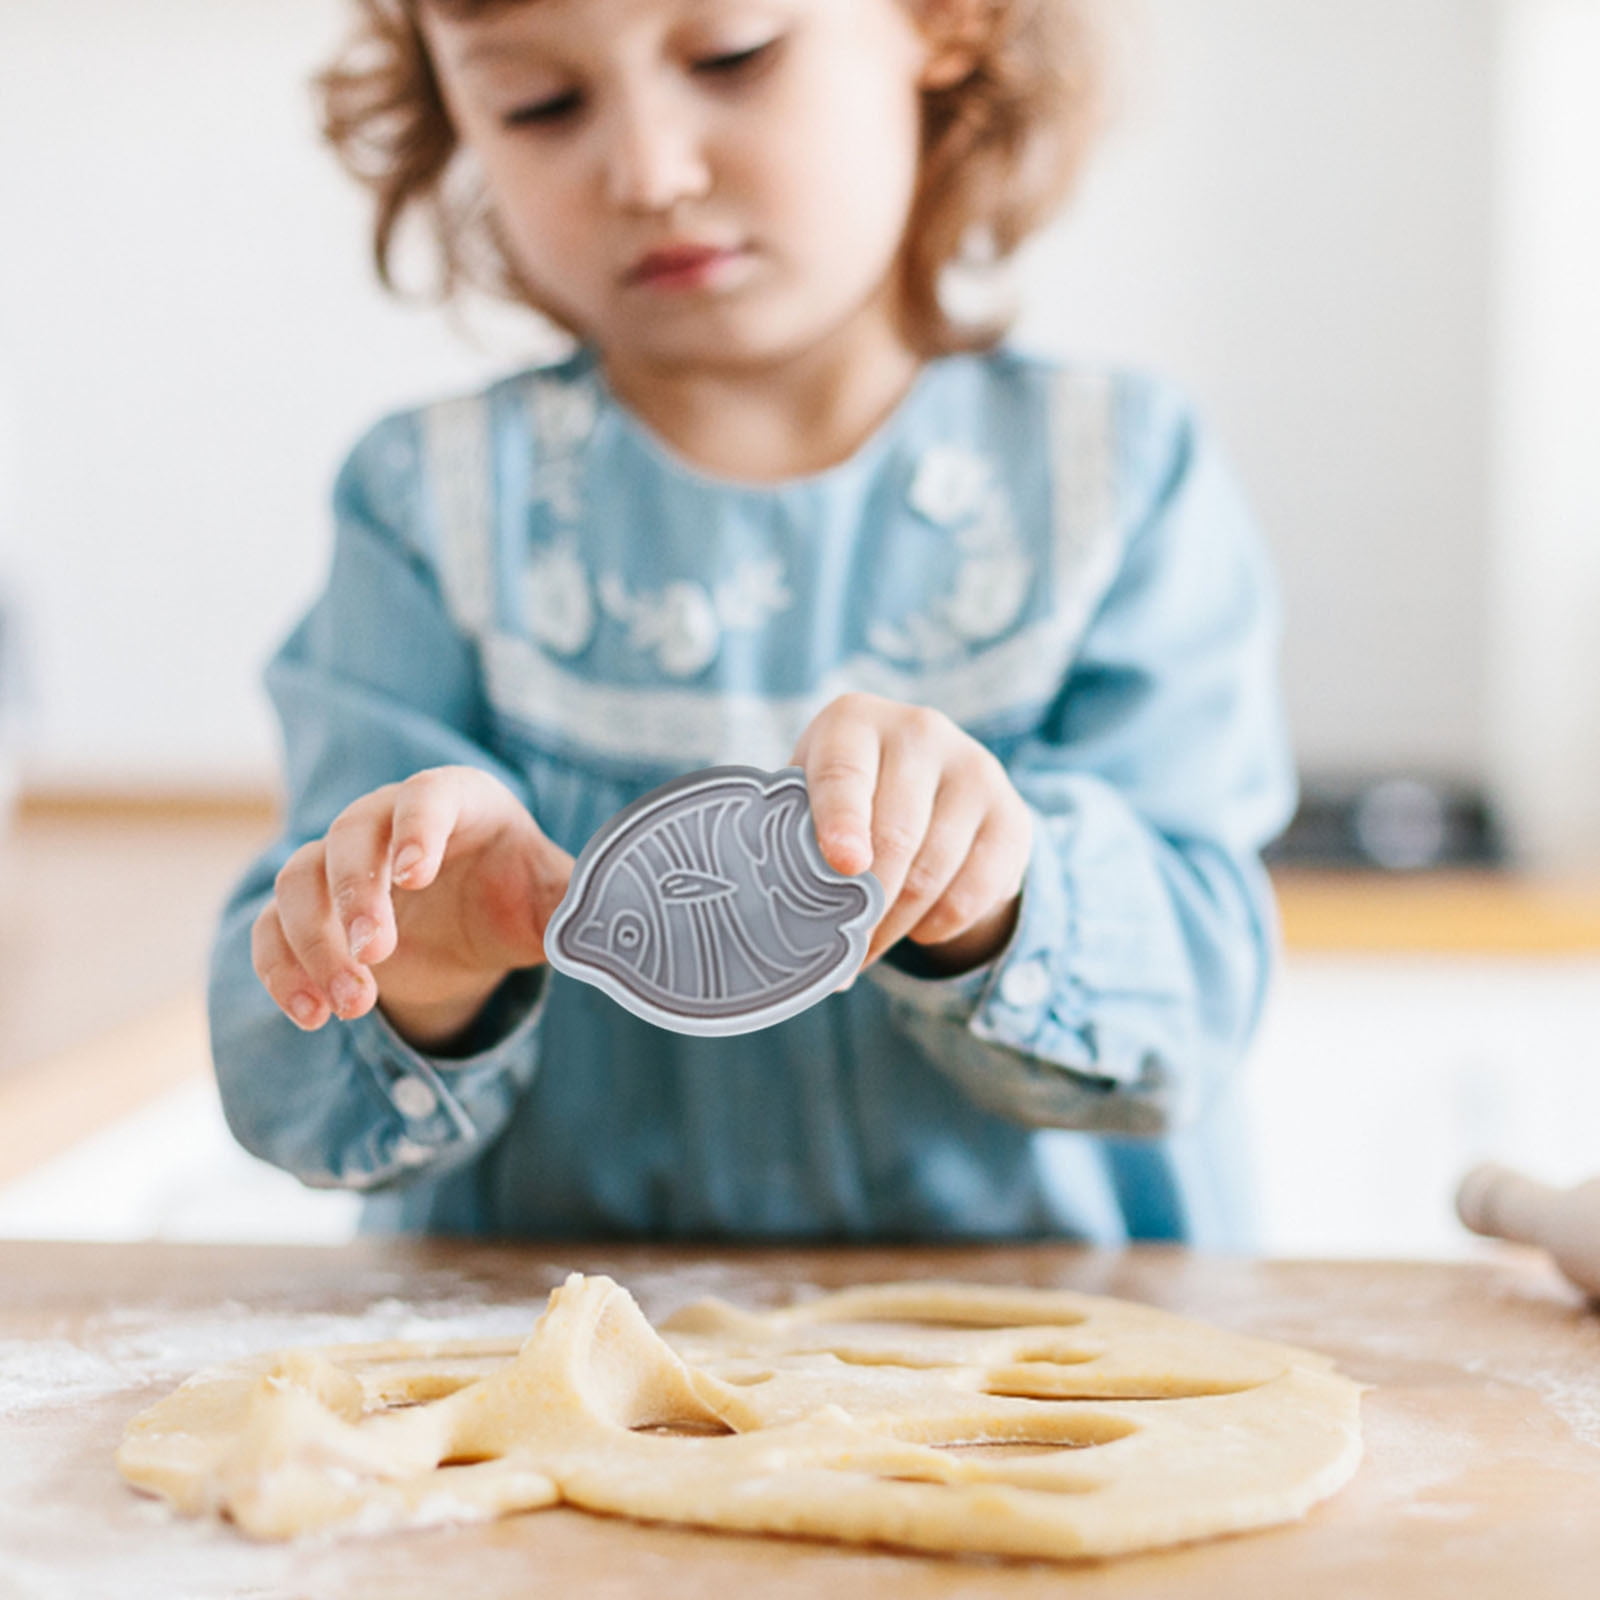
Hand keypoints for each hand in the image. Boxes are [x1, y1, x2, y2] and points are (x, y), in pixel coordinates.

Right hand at [253, 766, 573, 1048]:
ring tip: (353, 1003)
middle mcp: (387, 820)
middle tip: (378, 953)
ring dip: (315, 941)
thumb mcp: (553, 903)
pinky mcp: (312, 913)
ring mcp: (340, 864)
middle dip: (357, 894)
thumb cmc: (519, 895)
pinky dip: (282, 970)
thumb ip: (574, 907)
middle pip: (349, 836)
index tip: (416, 876)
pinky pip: (271, 929)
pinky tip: (312, 1014)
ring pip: (297, 881)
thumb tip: (604, 923)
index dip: (418, 828)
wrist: (477, 928)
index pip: (428, 795)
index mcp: (457, 799)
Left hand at [790, 694, 1032, 974]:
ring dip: (896, 923)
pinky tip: (917, 927)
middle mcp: (919, 731)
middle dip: (866, 902)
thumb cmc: (846, 798)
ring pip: (932, 870)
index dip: (841, 822)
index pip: (845, 774)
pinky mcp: (1011, 815)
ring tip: (870, 945)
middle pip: (895, 834)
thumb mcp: (810, 800)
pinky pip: (974, 890)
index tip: (843, 866)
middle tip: (843, 944)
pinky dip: (939, 923)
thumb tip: (798, 933)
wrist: (928, 781)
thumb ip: (795, 844)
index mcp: (854, 721)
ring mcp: (973, 769)